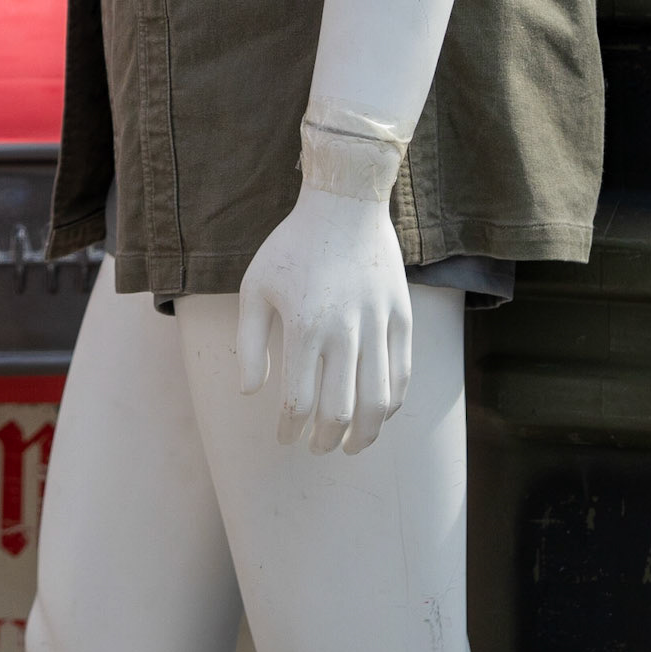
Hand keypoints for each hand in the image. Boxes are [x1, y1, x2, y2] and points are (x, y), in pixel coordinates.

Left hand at [236, 185, 411, 455]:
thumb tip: (250, 393)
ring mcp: (379, 325)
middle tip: (316, 447)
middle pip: (340, 411)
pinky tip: (376, 414)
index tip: (285, 437)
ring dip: (365, 434)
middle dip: (326, 440)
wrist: (345, 204)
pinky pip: (401, 374)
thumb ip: (247, 342)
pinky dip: (391, 404)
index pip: (299, 402)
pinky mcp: (402, 318)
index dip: (291, 429)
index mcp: (304, 326)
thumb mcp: (256, 287)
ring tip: (351, 444)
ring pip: (378, 401)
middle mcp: (345, 330)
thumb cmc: (292, 246)